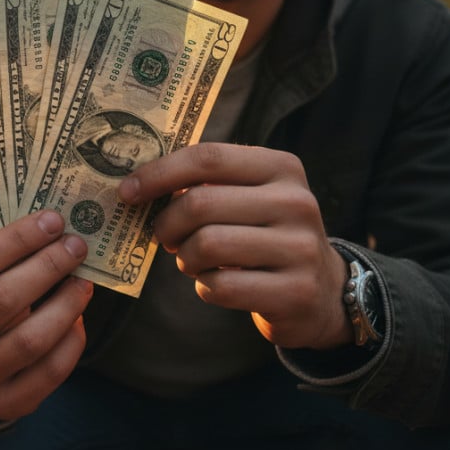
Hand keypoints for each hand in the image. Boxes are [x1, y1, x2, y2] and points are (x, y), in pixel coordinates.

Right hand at [0, 210, 93, 420]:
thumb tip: (53, 221)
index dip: (18, 239)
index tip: (54, 220)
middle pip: (3, 299)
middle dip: (47, 267)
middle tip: (77, 245)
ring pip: (30, 340)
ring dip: (65, 304)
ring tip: (84, 281)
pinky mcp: (6, 405)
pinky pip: (50, 371)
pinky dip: (71, 340)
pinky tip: (78, 318)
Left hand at [118, 143, 350, 349]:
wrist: (322, 290)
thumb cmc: (264, 234)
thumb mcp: (248, 197)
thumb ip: (206, 182)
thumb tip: (137, 183)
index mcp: (281, 167)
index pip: (208, 158)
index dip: (159, 173)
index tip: (127, 191)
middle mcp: (297, 202)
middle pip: (201, 203)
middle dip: (167, 224)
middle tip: (165, 237)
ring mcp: (300, 248)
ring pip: (207, 245)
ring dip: (185, 258)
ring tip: (192, 261)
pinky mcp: (295, 292)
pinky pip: (220, 287)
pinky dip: (204, 287)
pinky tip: (214, 284)